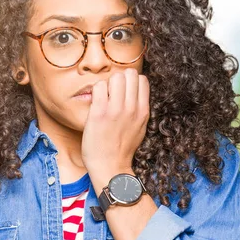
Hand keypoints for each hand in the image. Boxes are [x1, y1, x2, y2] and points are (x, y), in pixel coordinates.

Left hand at [81, 68, 149, 192]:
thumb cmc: (122, 148)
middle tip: (112, 92)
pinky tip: (96, 103)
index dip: (131, 81)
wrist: (110, 166)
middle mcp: (132, 108)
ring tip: (104, 97)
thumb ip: (139, 108)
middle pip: (129, 74)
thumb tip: (136, 92)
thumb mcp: (140, 127)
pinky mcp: (99, 112)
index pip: (142, 79)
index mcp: (143, 111)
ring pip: (115, 77)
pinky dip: (97, 91)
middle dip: (120, 79)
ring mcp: (116, 110)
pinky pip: (98, 86)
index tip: (124, 91)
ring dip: (108, 83)